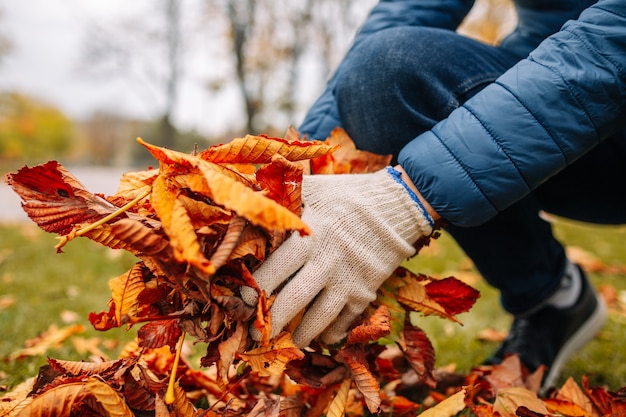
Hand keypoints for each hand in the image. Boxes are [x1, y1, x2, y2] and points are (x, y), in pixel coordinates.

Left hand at [241, 167, 433, 346]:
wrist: (397, 205)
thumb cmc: (347, 196)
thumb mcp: (313, 188)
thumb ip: (281, 194)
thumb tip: (247, 193)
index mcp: (309, 237)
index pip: (274, 270)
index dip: (254, 290)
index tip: (240, 302)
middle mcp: (327, 262)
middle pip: (292, 300)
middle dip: (270, 321)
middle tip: (254, 335)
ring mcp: (348, 280)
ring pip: (319, 318)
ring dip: (300, 334)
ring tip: (287, 341)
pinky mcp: (366, 291)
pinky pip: (346, 321)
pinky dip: (332, 333)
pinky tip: (320, 336)